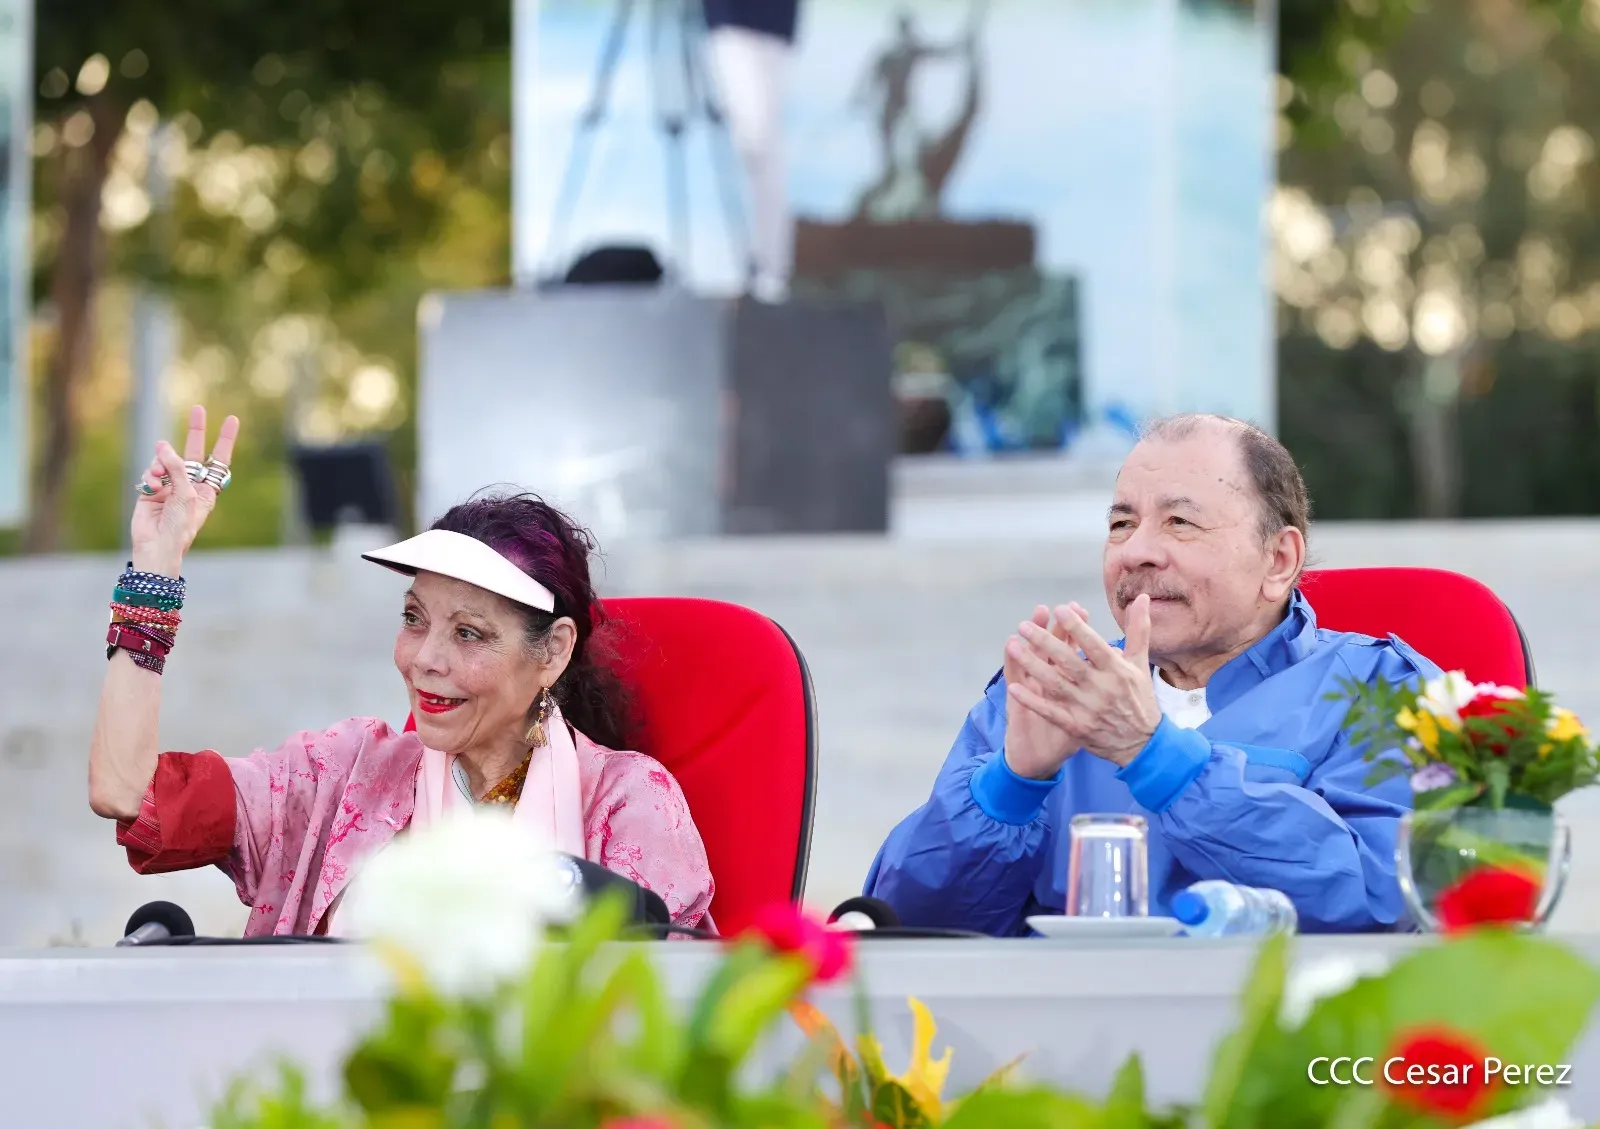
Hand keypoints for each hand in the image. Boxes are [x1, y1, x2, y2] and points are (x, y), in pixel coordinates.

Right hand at [130, 405, 239, 576]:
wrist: (157, 546)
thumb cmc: (179, 525)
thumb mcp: (186, 494)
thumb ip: (177, 467)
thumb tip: (163, 445)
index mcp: (206, 489)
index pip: (219, 459)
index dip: (225, 439)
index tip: (232, 419)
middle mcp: (189, 485)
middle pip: (194, 452)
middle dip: (195, 431)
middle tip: (197, 408)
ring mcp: (169, 486)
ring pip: (165, 460)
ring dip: (161, 465)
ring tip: (159, 480)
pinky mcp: (150, 489)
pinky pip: (150, 472)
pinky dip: (150, 477)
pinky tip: (151, 488)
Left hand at [1006, 595, 1161, 767]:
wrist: (1142, 745)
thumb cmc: (1139, 699)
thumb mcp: (1141, 663)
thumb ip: (1139, 630)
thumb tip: (1142, 597)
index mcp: (1117, 670)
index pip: (1094, 645)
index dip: (1077, 627)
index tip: (1060, 608)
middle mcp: (1102, 688)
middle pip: (1070, 662)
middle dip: (1046, 642)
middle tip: (1024, 625)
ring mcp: (1088, 709)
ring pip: (1056, 684)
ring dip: (1033, 666)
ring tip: (1014, 648)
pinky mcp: (1077, 727)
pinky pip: (1051, 712)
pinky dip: (1033, 701)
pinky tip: (1014, 688)